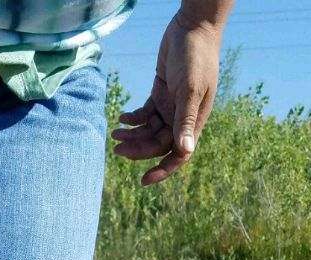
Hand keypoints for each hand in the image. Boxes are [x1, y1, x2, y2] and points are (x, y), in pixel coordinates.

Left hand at [111, 11, 223, 184]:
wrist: (193, 27)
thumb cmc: (196, 57)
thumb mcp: (189, 89)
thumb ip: (185, 120)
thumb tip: (185, 151)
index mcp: (194, 121)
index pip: (178, 154)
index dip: (162, 169)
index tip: (143, 181)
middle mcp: (182, 118)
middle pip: (157, 144)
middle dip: (137, 149)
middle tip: (116, 147)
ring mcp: (171, 107)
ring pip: (149, 131)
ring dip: (132, 134)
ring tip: (114, 133)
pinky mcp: (161, 95)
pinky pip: (145, 115)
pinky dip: (134, 119)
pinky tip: (122, 118)